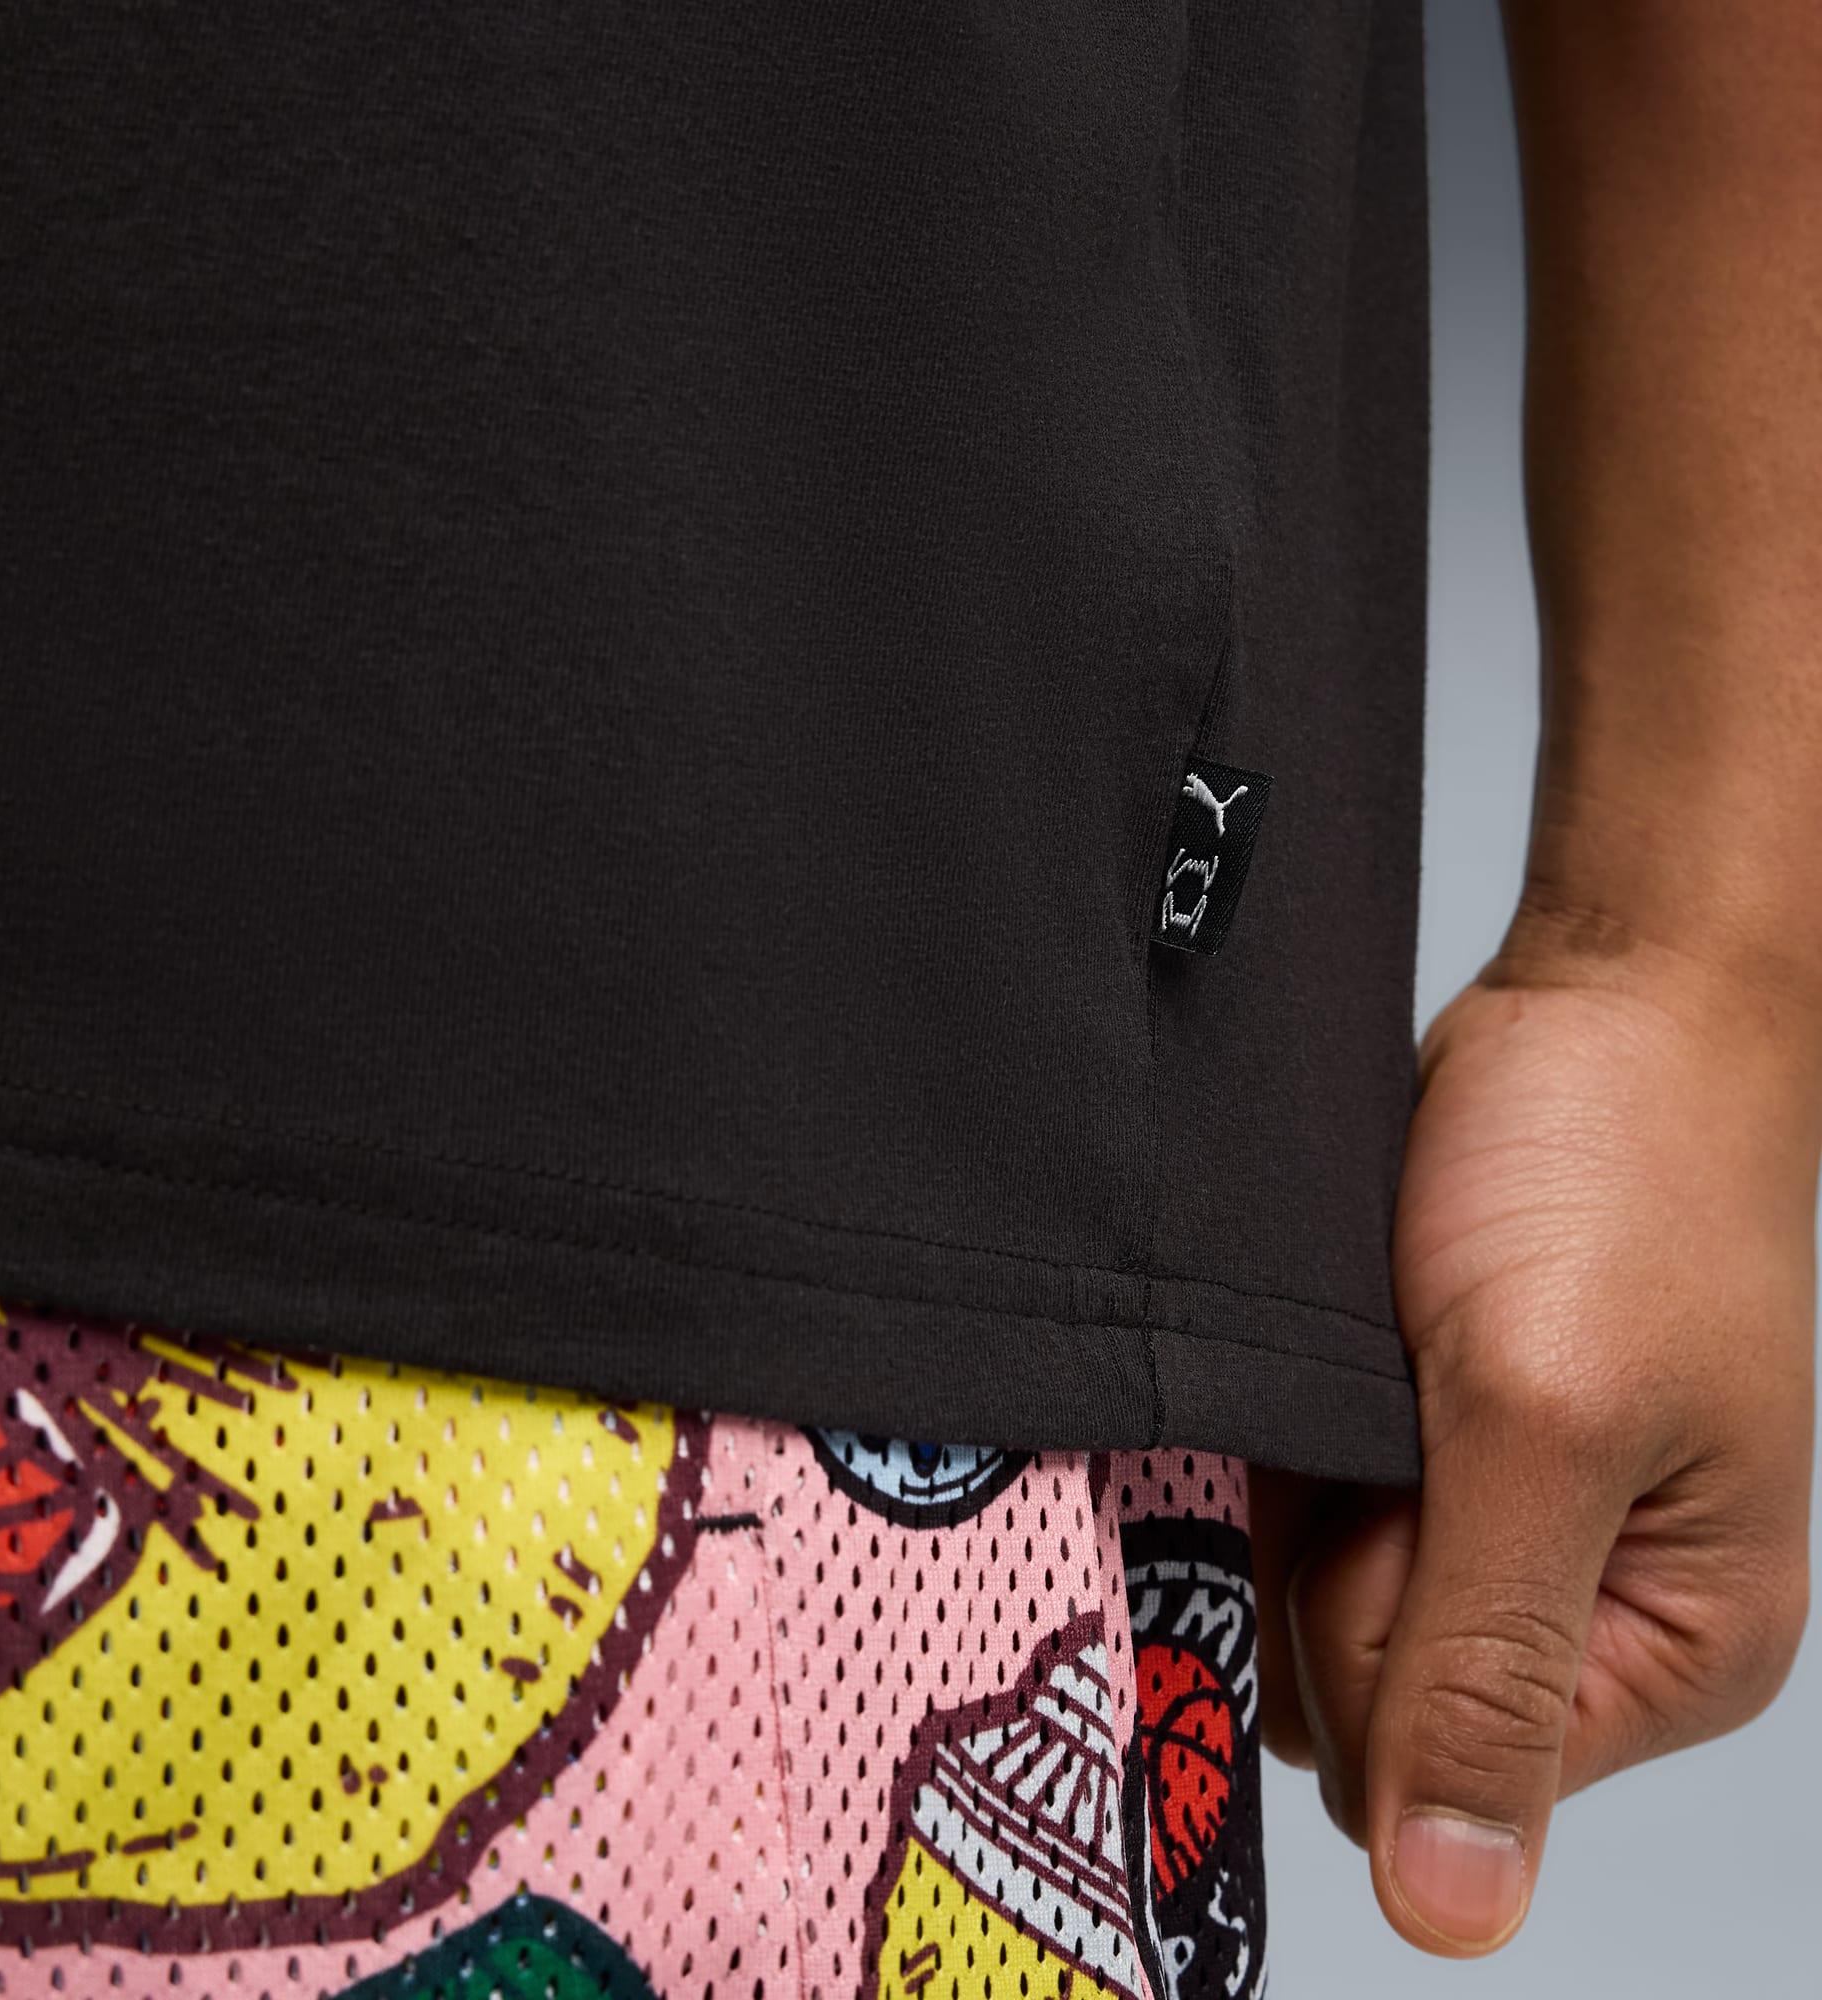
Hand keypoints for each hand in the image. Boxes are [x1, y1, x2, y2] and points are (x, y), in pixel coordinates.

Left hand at [1257, 937, 1816, 1954]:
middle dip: (1318, 1557)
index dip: (1365, 1640)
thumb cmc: (1621, 1182)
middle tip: (1376, 1408)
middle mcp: (1571, 1607)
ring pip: (1293, 1589)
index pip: (1428, 1770)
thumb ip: (1492, 1667)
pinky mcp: (1410, 1438)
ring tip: (1354, 1366)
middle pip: (1345, 1689)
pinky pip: (1286, 1495)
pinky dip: (1272, 1435)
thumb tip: (1458, 1919)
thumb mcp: (1551, 1424)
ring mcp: (1480, 1519)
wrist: (1599, 1006)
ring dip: (1285, 1484)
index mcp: (1659, 1646)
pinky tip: (1315, 1354)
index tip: (1385, 1500)